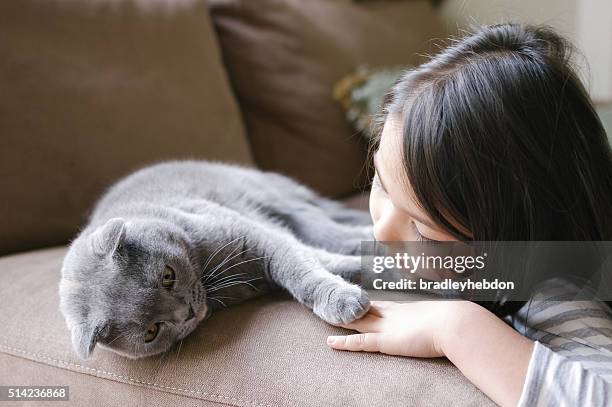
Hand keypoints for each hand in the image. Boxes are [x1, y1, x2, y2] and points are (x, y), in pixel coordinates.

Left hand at [326, 300, 465, 357]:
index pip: (382, 305)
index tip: (358, 300)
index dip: (368, 303)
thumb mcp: (448, 316)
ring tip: (325, 317)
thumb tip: (456, 316)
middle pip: (366, 310)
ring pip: (358, 323)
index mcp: (407, 309)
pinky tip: (330, 343)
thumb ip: (444, 316)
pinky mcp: (385, 341)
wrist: (458, 325)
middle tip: (335, 303)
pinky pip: (360, 342)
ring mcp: (388, 327)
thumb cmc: (459, 322)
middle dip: (350, 307)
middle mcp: (394, 315)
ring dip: (341, 320)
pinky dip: (344, 343)